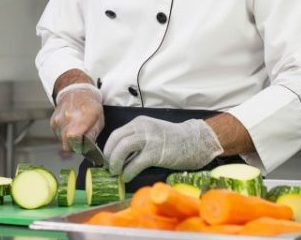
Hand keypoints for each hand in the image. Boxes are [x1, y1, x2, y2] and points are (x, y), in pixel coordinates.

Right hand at [50, 84, 103, 151]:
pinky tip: (70, 126)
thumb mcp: (99, 120)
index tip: (84, 145)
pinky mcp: (53, 122)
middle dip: (74, 146)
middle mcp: (67, 121)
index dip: (80, 148)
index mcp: (81, 120)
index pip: (75, 143)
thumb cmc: (90, 105)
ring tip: (76, 130)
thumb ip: (92, 135)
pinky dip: (64, 134)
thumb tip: (87, 148)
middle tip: (81, 140)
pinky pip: (58, 135)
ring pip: (62, 141)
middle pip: (67, 146)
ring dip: (69, 140)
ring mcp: (58, 121)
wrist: (77, 90)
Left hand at [104, 116, 223, 182]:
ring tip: (116, 173)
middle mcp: (142, 128)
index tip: (107, 159)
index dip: (108, 148)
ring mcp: (149, 139)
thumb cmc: (172, 140)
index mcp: (139, 123)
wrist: (193, 141)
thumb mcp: (151, 132)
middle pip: (117, 140)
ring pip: (123, 149)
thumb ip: (136, 139)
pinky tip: (127, 177)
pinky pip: (136, 163)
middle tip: (110, 168)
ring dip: (116, 163)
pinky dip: (128, 172)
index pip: (116, 134)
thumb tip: (119, 155)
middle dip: (109, 156)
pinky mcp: (156, 153)